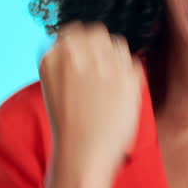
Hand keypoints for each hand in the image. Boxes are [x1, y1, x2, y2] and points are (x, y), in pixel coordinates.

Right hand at [38, 22, 143, 187]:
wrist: (82, 156)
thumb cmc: (69, 126)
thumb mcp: (54, 86)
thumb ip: (66, 60)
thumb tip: (82, 40)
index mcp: (52, 57)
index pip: (73, 31)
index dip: (82, 45)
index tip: (86, 60)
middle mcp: (76, 55)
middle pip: (96, 31)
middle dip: (100, 47)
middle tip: (101, 71)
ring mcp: (104, 65)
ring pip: (117, 43)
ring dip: (116, 58)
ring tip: (110, 84)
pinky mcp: (127, 77)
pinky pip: (135, 63)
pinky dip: (131, 76)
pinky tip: (120, 95)